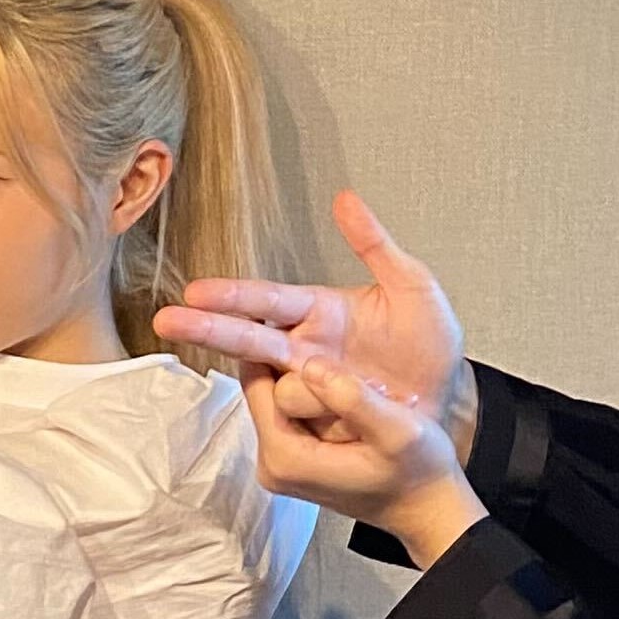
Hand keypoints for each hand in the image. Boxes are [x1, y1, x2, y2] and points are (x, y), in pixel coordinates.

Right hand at [156, 192, 477, 455]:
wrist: (450, 405)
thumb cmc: (430, 347)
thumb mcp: (414, 288)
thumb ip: (376, 246)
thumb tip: (345, 199)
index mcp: (319, 310)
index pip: (266, 298)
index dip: (233, 296)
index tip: (196, 292)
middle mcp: (303, 347)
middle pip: (247, 336)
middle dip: (207, 328)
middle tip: (167, 322)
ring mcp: (307, 386)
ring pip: (269, 382)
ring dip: (288, 382)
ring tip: (317, 379)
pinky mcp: (318, 418)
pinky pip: (291, 415)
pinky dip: (288, 411)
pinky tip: (285, 410)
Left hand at [243, 356, 487, 565]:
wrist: (426, 509)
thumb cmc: (418, 472)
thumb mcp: (397, 430)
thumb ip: (353, 398)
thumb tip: (310, 365)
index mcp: (286, 457)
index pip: (256, 381)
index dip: (277, 347)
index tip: (308, 326)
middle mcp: (273, 464)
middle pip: (262, 388)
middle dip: (294, 366)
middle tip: (339, 356)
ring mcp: (281, 464)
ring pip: (276, 397)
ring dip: (306, 379)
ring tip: (347, 373)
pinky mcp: (293, 461)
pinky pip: (291, 412)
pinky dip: (313, 396)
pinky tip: (344, 390)